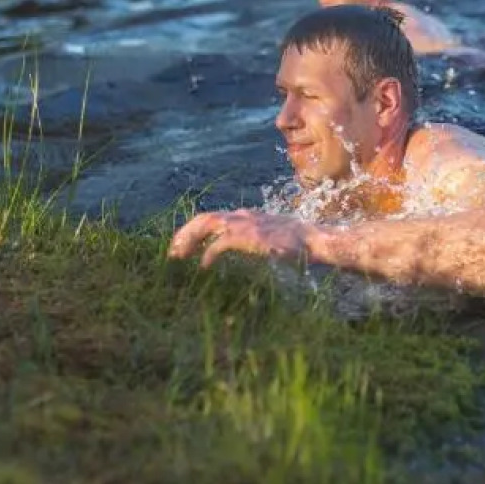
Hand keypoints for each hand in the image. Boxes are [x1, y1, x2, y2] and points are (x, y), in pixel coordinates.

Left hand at [167, 209, 314, 268]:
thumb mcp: (270, 236)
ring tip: (178, 257)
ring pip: (205, 225)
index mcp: (245, 215)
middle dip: (184, 234)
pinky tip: (203, 267)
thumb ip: (254, 239)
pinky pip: (219, 244)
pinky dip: (207, 255)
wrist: (312, 239)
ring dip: (189, 240)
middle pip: (203, 218)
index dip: (194, 230)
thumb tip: (245, 249)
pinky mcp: (247, 237)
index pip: (211, 217)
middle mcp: (241, 216)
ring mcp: (243, 224)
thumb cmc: (296, 242)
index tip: (182, 246)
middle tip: (172, 253)